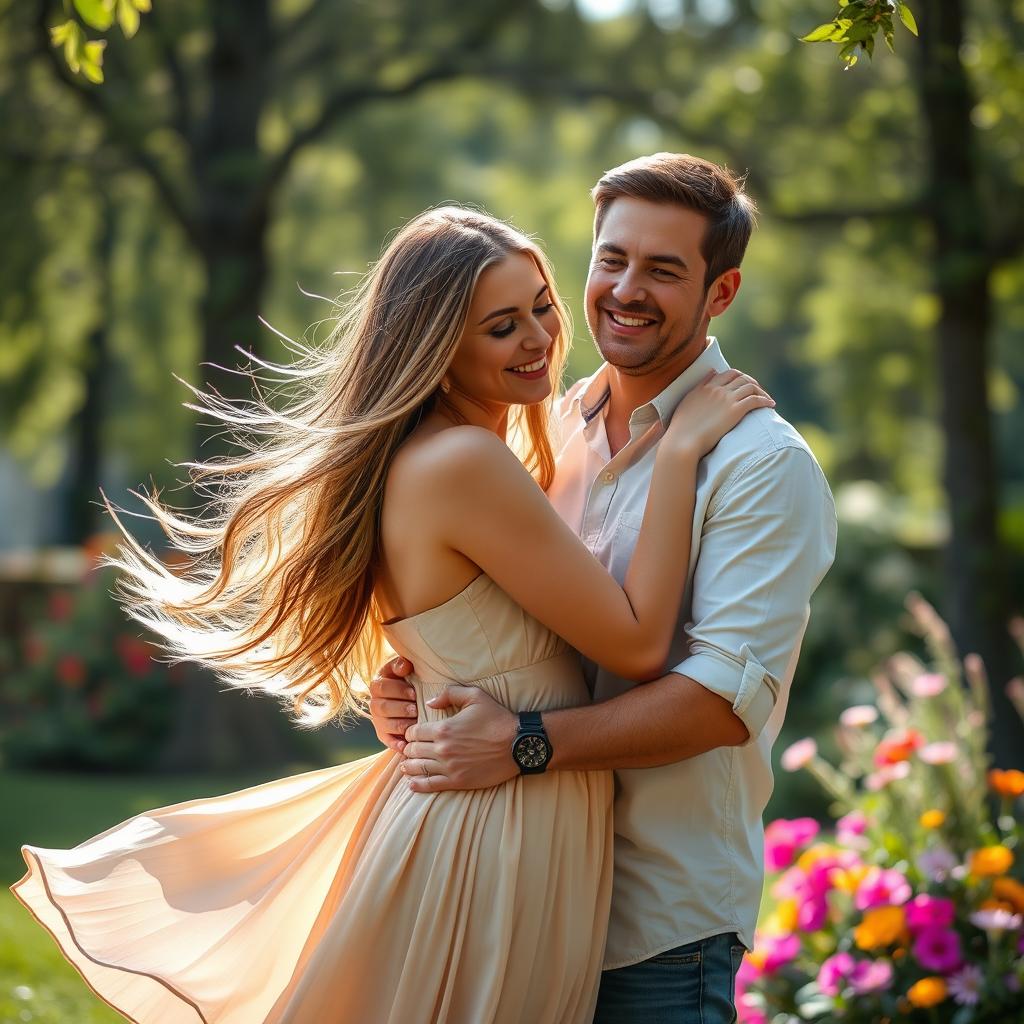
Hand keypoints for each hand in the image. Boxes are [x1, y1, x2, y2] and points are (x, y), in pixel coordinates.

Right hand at [368, 656, 416, 752]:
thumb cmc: (410, 679)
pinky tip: (405, 746)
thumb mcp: (404, 668)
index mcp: (378, 685)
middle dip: (400, 708)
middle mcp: (375, 703)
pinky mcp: (384, 734)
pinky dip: (395, 744)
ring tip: (414, 724)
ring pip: (384, 724)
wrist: (412, 696)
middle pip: (382, 707)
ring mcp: (378, 720)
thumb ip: (401, 664)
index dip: (398, 690)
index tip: (414, 692)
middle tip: (415, 709)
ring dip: (400, 725)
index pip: (382, 687)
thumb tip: (404, 666)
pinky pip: (387, 740)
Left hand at [400, 686, 518, 792]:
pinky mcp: (458, 782)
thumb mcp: (475, 696)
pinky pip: (430, 785)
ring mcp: (449, 767)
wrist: (518, 744)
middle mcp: (442, 749)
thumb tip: (430, 702)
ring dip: (409, 766)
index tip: (412, 733)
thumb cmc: (497, 718)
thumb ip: (450, 694)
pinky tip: (411, 783)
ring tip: (406, 765)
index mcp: (443, 729)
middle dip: (408, 748)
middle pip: (413, 750)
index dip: (410, 732)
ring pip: (418, 768)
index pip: (413, 732)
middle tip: (410, 748)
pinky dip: (417, 785)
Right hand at [666, 369, 773, 456]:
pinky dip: (765, 400)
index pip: (728, 374)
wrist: (683, 441)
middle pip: (741, 378)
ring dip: (761, 391)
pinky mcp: (735, 410)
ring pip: (751, 386)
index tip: (744, 384)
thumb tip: (712, 373)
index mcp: (705, 387)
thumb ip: (700, 386)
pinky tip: (771, 405)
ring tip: (766, 399)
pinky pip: (755, 400)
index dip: (739, 377)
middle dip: (752, 382)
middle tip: (758, 391)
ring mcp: (727, 399)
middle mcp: (717, 389)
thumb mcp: (687, 401)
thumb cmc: (682, 427)